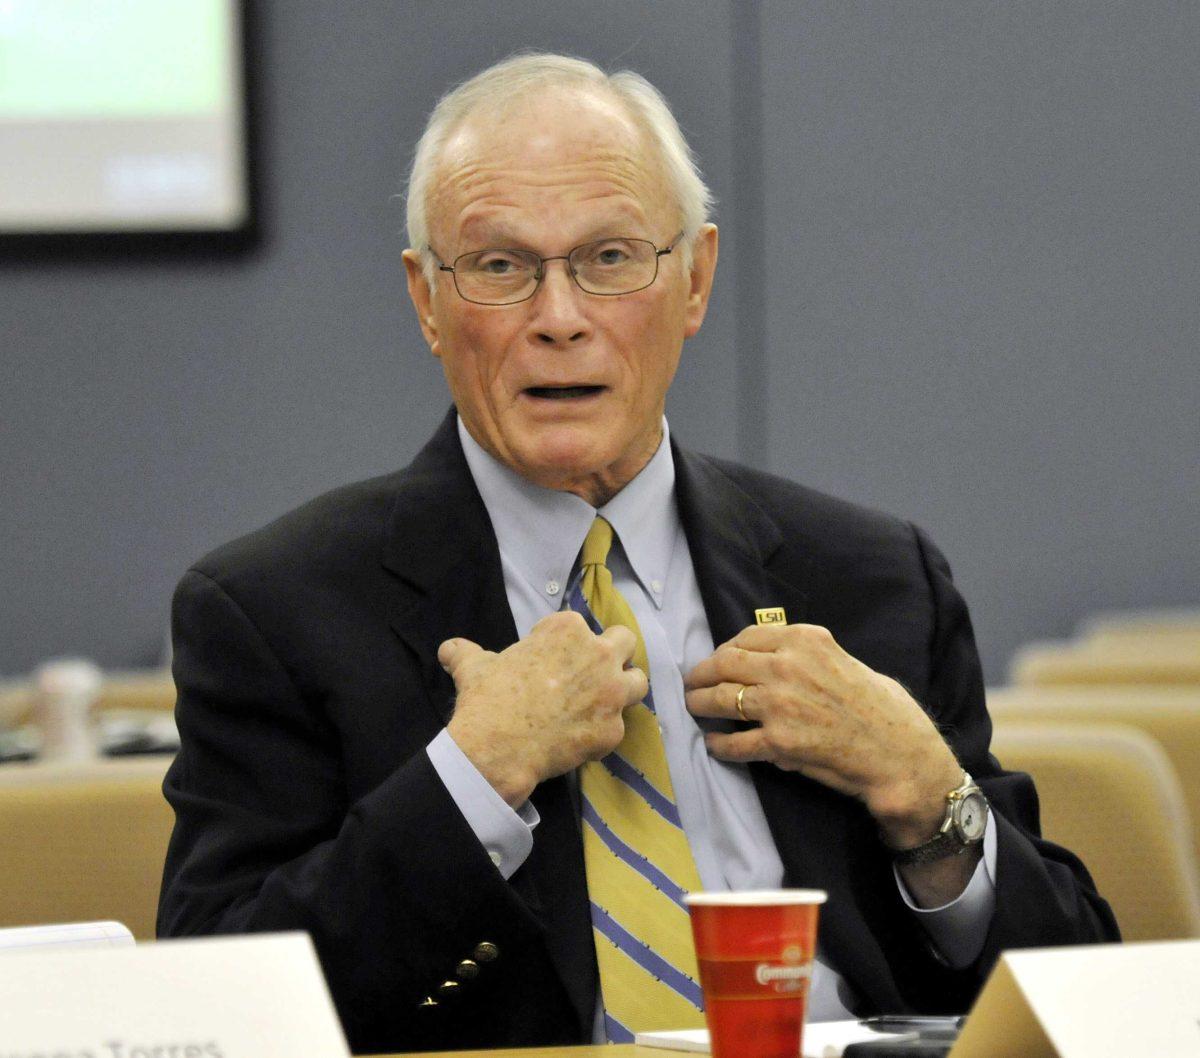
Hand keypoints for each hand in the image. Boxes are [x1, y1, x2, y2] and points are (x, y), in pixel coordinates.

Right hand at [440, 611, 646, 806]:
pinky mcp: (613, 730)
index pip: (580, 627)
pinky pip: (618, 727)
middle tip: (592, 674)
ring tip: (602, 703)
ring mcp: (610, 693)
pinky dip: (601, 733)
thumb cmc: (487, 699)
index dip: (566, 644)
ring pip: (638, 681)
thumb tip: (448, 650)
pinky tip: (580, 739)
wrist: (496, 748)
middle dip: (612, 655)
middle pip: (625, 642)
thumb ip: (466, 653)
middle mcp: (598, 654)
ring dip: (623, 690)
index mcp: (568, 630)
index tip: (551, 662)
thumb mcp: (473, 667)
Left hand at [684, 623, 961, 848]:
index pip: (745, 637)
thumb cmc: (879, 706)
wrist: (898, 753)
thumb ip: (803, 655)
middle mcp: (787, 666)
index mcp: (805, 640)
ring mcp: (779, 704)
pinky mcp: (778, 742)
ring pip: (721, 699)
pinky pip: (734, 742)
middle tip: (692, 684)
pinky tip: (715, 745)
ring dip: (700, 705)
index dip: (724, 649)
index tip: (717, 660)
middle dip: (702, 674)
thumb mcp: (842, 659)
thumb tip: (767, 658)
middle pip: (724, 664)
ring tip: (695, 709)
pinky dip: (719, 745)